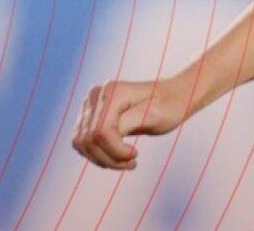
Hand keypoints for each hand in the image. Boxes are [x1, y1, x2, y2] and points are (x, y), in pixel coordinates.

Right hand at [71, 76, 191, 168]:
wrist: (172, 98)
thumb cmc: (168, 106)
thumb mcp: (155, 116)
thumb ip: (127, 123)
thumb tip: (100, 133)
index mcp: (114, 91)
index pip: (101, 132)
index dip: (116, 150)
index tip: (136, 155)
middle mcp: (97, 95)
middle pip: (88, 139)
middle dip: (109, 158)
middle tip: (132, 162)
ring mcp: (90, 105)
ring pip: (82, 143)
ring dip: (103, 159)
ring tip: (127, 161)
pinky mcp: (88, 117)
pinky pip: (82, 143)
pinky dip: (98, 155)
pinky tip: (117, 157)